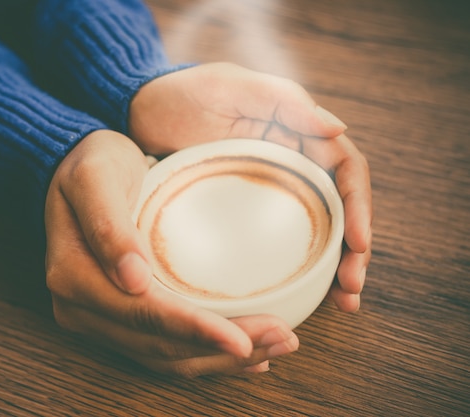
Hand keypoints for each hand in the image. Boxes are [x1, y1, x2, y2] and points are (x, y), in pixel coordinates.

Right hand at [44, 130, 297, 376]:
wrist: (76, 169)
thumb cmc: (90, 164)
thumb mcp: (94, 178)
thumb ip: (108, 226)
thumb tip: (132, 279)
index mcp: (73, 278)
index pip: (142, 315)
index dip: (194, 331)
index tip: (243, 339)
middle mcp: (81, 309)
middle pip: (159, 344)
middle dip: (221, 349)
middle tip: (281, 338)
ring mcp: (100, 318)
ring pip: (164, 356)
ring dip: (220, 359)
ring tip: (274, 347)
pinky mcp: (118, 316)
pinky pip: (162, 348)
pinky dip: (203, 354)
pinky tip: (243, 353)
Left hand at [129, 62, 371, 311]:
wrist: (137, 113)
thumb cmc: (182, 93)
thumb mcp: (230, 88)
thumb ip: (282, 102)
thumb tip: (338, 128)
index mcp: (297, 132)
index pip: (344, 170)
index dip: (359, 206)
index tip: (358, 244)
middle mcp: (290, 163)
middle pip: (338, 208)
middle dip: (352, 249)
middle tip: (350, 289)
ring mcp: (267, 189)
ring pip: (315, 230)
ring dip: (332, 266)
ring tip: (340, 303)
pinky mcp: (242, 211)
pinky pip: (277, 239)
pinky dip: (295, 267)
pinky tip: (304, 294)